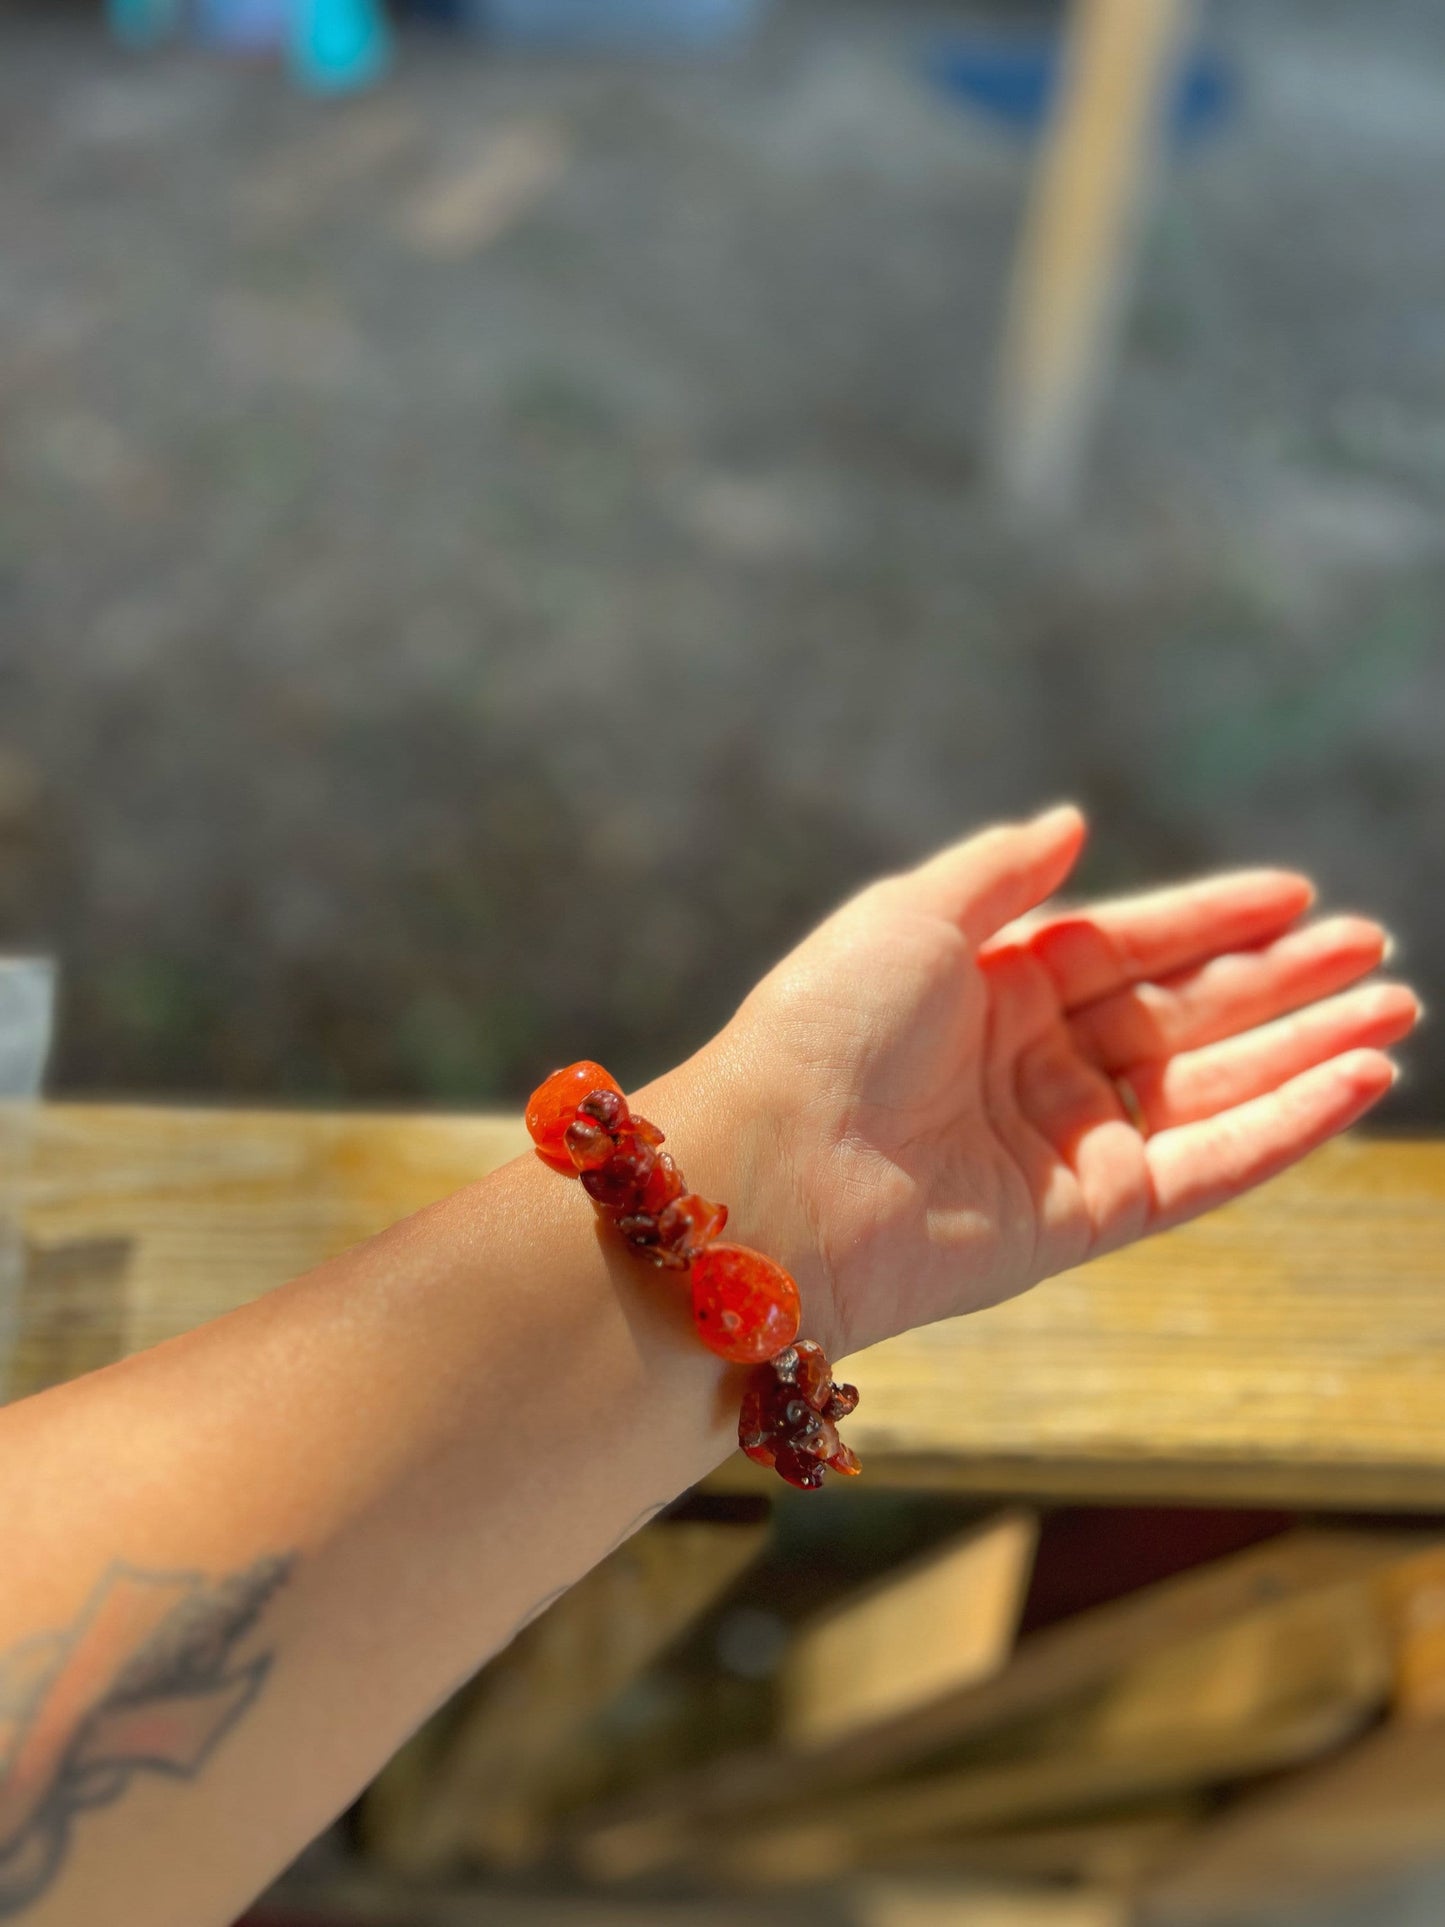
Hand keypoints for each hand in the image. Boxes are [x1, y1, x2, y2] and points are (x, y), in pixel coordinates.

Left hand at [693, 807, 1416, 1358]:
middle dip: (1280, 980)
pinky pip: (1207, 1166)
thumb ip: (1001, 871)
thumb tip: (1074, 822)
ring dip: (1303, 1049)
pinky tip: (1356, 1079)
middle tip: (1374, 947)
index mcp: (988, 985)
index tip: (1297, 893)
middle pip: (1182, 1013)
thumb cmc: (828, 1026)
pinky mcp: (1088, 1218)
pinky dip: (1285, 1125)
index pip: (1126, 943)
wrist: (783, 1170)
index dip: (1211, 916)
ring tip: (1393, 1008)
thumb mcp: (912, 914)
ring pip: (1210, 1088)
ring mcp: (1063, 1143)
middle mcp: (1030, 1063)